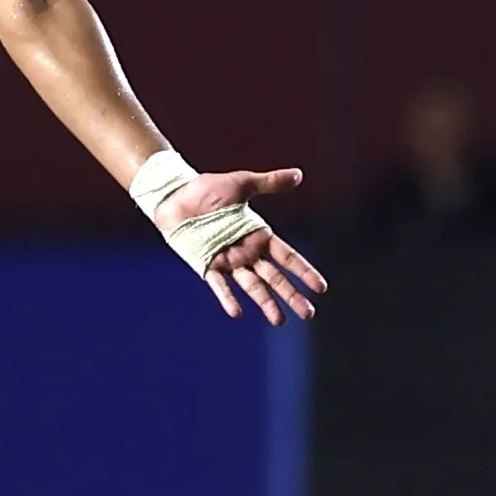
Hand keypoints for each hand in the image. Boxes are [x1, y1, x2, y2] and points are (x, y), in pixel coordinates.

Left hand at [156, 168, 328, 324]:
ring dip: (266, 303)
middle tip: (308, 314)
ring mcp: (228, 261)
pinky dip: (228, 298)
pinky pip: (219, 285)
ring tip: (279, 321)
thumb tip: (298, 174)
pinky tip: (237, 312)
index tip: (320, 288)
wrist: (175, 195)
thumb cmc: (208, 189)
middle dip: (292, 295)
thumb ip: (270, 183)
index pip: (288, 257)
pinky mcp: (207, 265)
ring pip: (253, 286)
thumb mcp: (243, 184)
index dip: (304, 272)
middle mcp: (247, 252)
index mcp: (259, 235)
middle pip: (275, 278)